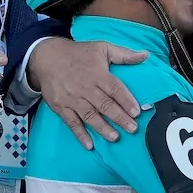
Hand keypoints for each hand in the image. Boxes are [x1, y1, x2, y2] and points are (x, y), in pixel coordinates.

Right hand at [29, 38, 148, 149]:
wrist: (47, 57)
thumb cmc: (79, 53)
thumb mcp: (102, 48)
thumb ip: (124, 54)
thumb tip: (146, 55)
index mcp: (98, 74)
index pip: (114, 89)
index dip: (126, 100)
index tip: (137, 112)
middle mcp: (85, 87)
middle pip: (104, 104)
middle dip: (119, 118)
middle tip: (132, 129)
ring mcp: (72, 99)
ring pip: (89, 115)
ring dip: (102, 127)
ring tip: (115, 137)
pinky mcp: (61, 107)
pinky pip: (71, 122)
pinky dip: (80, 134)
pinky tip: (89, 145)